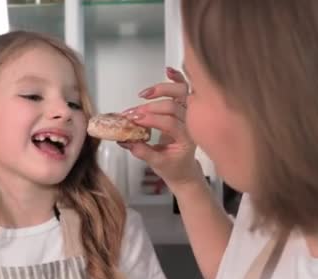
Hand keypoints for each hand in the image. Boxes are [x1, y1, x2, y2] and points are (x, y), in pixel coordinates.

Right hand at [119, 67, 202, 189]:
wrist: (185, 169)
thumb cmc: (174, 167)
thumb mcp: (158, 164)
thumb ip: (142, 152)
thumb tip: (125, 140)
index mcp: (187, 139)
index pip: (170, 124)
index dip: (151, 120)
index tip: (134, 121)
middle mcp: (192, 123)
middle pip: (174, 106)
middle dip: (150, 108)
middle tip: (132, 114)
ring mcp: (190, 113)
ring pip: (181, 93)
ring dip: (161, 89)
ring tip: (144, 94)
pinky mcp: (186, 107)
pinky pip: (185, 89)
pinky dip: (177, 78)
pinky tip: (168, 71)